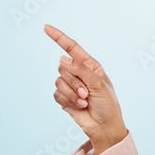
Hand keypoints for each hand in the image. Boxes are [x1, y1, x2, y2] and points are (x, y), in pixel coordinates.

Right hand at [44, 24, 127, 153]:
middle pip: (63, 67)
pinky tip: (78, 106)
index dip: (58, 37)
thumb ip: (81, 70)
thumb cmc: (107, 105)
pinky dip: (67, 100)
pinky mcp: (64, 97)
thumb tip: (62, 59)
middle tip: (87, 94)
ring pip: (59, 81)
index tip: (46, 28)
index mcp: (89, 66)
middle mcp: (78, 73)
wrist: (103, 126)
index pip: (72, 48)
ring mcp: (70, 85)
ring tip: (85, 101)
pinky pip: (57, 93)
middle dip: (74, 82)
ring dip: (72, 93)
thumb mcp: (99, 84)